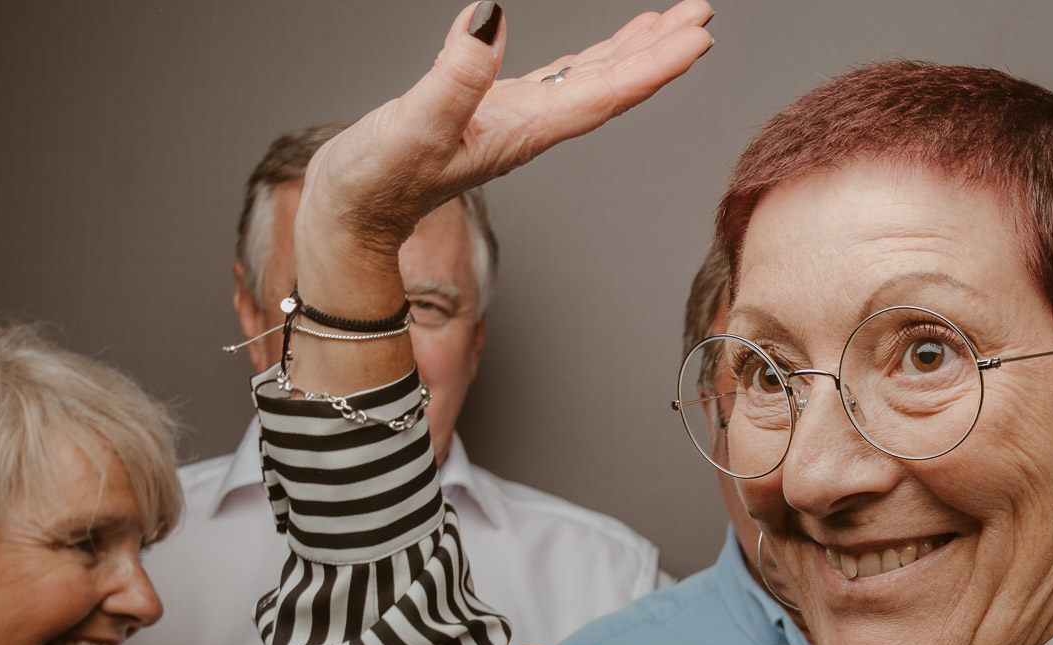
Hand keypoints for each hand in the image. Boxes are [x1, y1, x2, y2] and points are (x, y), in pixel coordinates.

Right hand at [293, 1, 713, 324]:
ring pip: (591, 80)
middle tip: (702, 13)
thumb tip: (489, 18)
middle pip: (612, 85)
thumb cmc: (375, 181)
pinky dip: (591, 59)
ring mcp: (517, 121)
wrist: (350, 216)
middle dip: (660, 49)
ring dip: (635, 52)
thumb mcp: (412, 125)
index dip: (654, 65)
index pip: (605, 94)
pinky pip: (560, 80)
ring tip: (672, 21)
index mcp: (524, 130)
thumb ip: (453, 76)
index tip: (696, 37)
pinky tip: (607, 47)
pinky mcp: (494, 113)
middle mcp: (532, 127)